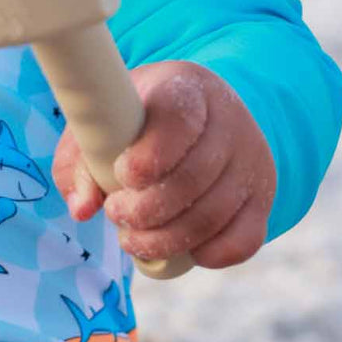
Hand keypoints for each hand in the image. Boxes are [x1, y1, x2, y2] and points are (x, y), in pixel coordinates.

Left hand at [51, 60, 275, 268]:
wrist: (200, 111)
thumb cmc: (139, 117)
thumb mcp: (106, 118)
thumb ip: (80, 158)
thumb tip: (81, 209)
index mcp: (185, 87)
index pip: (178, 118)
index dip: (150, 156)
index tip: (123, 174)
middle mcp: (228, 120)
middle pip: (193, 178)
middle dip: (146, 210)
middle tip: (116, 213)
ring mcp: (251, 159)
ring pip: (213, 214)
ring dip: (167, 239)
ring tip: (133, 238)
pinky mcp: (262, 197)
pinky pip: (245, 240)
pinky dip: (209, 254)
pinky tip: (181, 251)